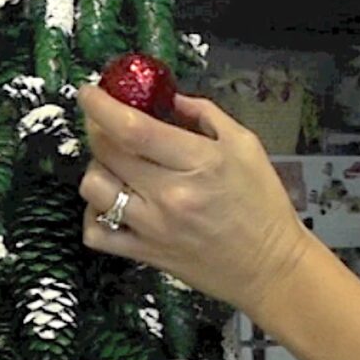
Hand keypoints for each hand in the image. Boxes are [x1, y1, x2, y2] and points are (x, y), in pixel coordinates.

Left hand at [78, 85, 312, 317]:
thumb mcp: (245, 145)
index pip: (133, 128)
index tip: (90, 93)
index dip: (101, 106)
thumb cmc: (262, 205)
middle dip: (97, 130)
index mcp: (198, 162)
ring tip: (113, 167)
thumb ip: (204, 114)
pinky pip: (96, 233)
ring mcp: (152, 227)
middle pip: (106, 153)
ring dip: (96, 170)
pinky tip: (110, 204)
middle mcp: (169, 195)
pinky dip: (93, 215)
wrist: (269, 266)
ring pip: (94, 189)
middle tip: (106, 125)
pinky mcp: (144, 254)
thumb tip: (167, 98)